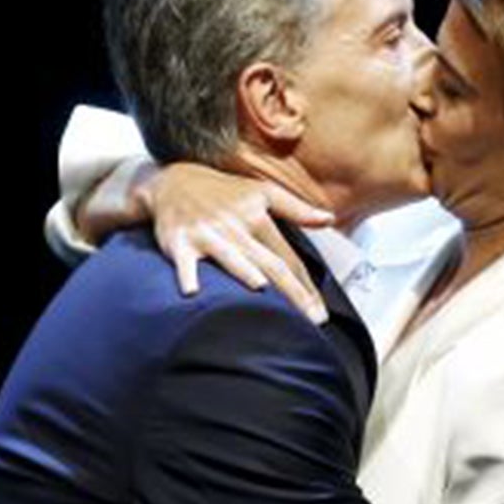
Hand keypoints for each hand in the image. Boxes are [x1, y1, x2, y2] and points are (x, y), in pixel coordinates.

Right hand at [148, 167, 332, 321]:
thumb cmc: (223, 193)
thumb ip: (296, 209)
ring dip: (244, 271)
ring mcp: (208, 235)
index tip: (320, 313)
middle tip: (311, 321)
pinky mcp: (179, 242)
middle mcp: (236, 227)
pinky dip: (187, 275)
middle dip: (292, 293)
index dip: (307, 285)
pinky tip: (192, 292)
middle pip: (270, 264)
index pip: (288, 258)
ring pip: (231, 258)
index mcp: (258, 217)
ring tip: (261, 288)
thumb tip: (329, 219)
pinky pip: (184, 262)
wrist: (174, 182)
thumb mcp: (262, 193)